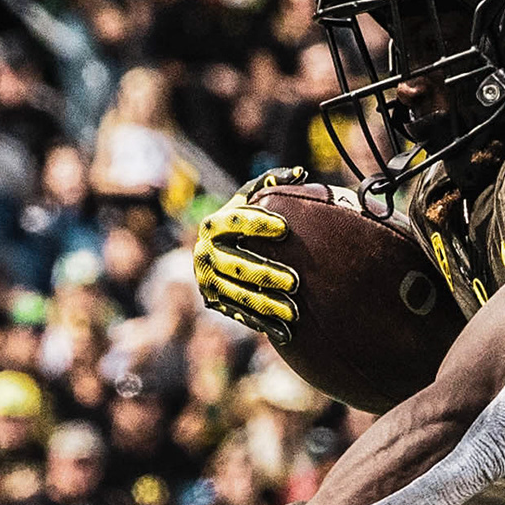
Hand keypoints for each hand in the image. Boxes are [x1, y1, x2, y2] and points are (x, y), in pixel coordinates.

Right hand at [189, 170, 312, 340]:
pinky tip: (286, 330)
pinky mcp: (215, 302)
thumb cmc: (246, 221)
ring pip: (238, 295)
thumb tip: (299, 174)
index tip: (285, 228)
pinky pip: (240, 314)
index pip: (233, 221)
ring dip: (266, 304)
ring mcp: (207, 281)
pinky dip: (263, 323)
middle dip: (266, 274)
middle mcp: (204, 254)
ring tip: (295, 311)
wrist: (221, 252)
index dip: (257, 223)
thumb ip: (272, 183)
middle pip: (236, 266)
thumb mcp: (252, 199)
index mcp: (213, 225)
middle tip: (296, 281)